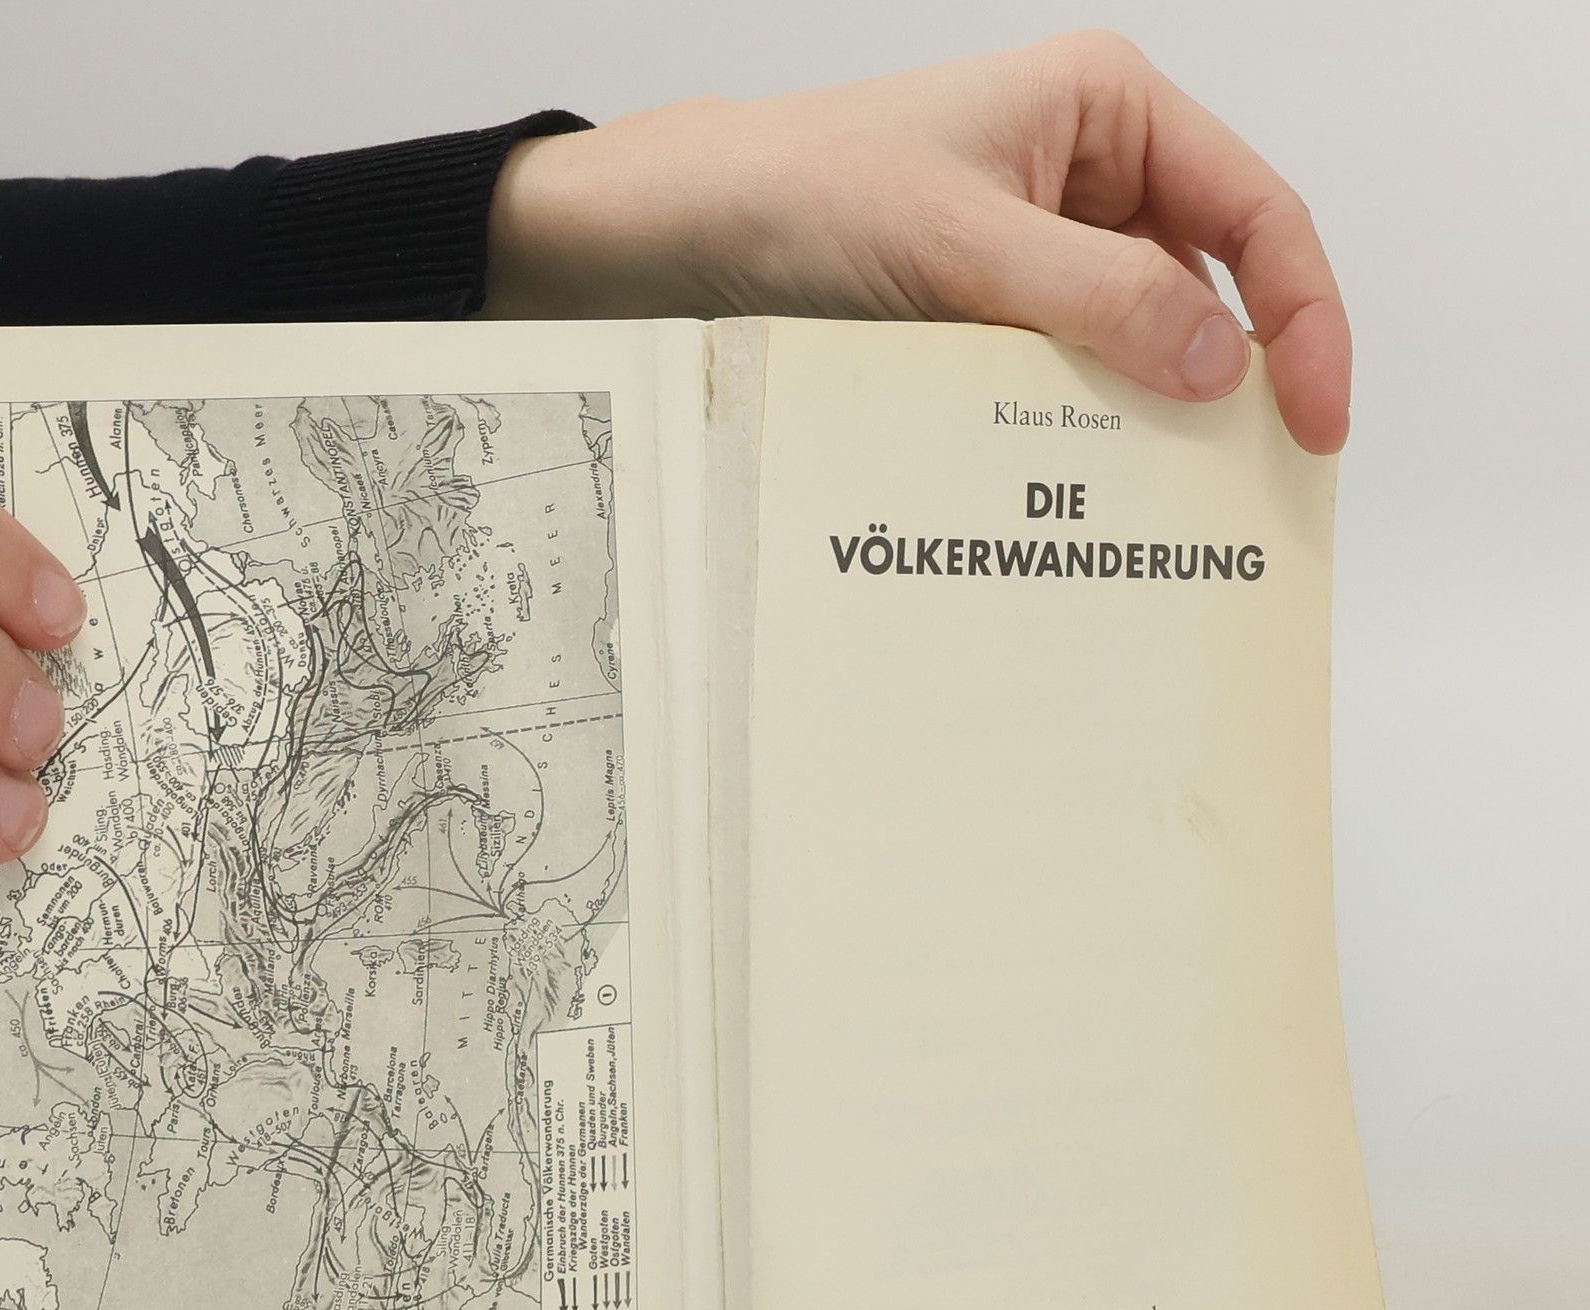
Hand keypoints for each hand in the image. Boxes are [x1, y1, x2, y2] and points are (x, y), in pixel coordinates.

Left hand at [486, 32, 1350, 452]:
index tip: (1315, 421)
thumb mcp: (961, 244)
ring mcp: (1041, 249)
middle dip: (1237, 379)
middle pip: (1212, 283)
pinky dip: (1083, 425)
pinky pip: (1068, 373)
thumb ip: (1096, 299)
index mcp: (1109, 112)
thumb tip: (1221, 363)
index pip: (1256, 213)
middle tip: (1254, 488)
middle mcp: (1089, 175)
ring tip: (1169, 502)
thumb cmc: (806, 193)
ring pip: (1139, 340)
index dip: (1302, 319)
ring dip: (1154, 414)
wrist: (688, 233)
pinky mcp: (992, 314)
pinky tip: (1082, 484)